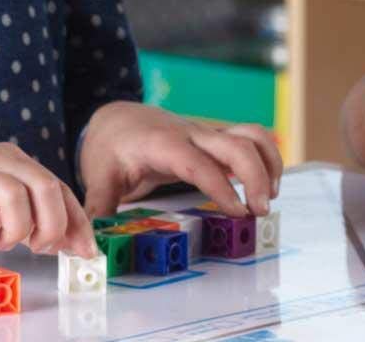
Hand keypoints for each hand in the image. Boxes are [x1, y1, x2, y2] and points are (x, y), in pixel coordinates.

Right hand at [0, 142, 97, 258]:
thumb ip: (24, 212)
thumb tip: (67, 239)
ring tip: (1, 242)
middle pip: (42, 185)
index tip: (84, 250)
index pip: (56, 185)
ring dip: (16, 229)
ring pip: (12, 194)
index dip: (76, 220)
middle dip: (52, 225)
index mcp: (7, 157)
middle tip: (38, 249)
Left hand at [78, 101, 282, 218]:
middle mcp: (190, 135)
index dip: (220, 186)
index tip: (238, 212)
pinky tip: (266, 187)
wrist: (115, 118)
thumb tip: (96, 246)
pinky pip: (251, 139)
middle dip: (256, 176)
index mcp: (161, 144)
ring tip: (267, 200)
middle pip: (235, 143)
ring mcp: (206, 135)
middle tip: (258, 214)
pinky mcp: (216, 140)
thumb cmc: (110, 147)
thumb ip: (101, 210)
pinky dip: (268, 158)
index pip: (197, 162)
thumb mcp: (99, 176)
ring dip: (268, 164)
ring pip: (250, 135)